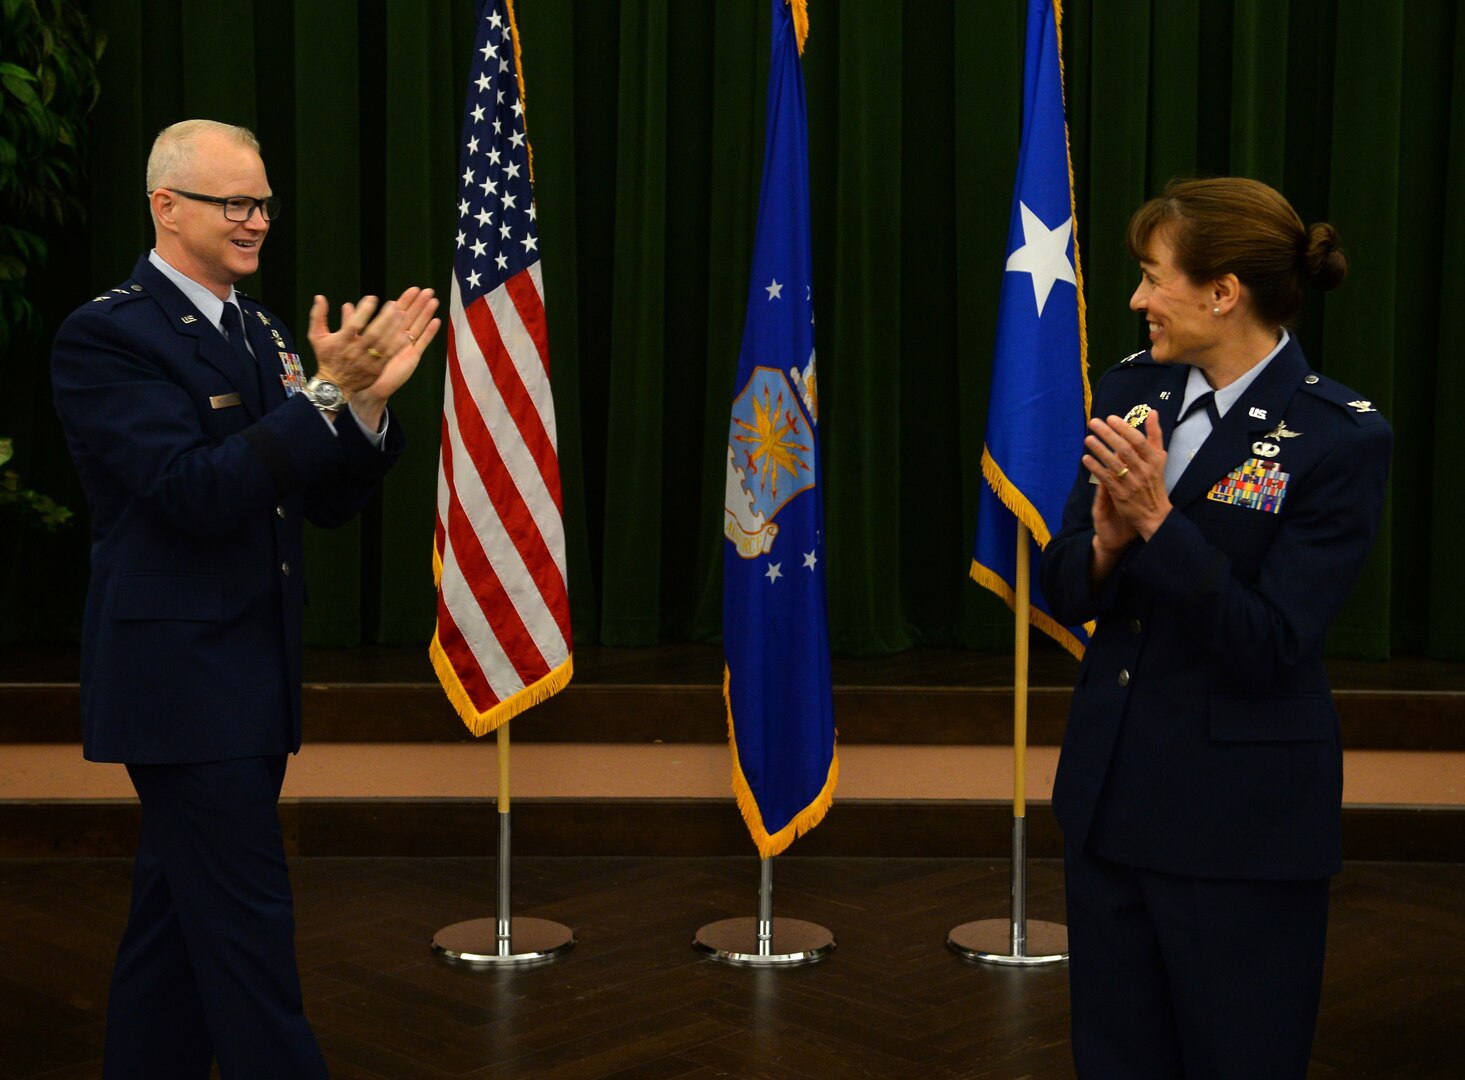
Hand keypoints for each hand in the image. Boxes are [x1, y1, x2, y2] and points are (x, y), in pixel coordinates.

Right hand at [306, 294, 406, 392]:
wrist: (334, 385)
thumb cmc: (326, 357)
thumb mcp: (317, 336)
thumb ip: (318, 316)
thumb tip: (319, 296)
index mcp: (342, 341)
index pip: (354, 324)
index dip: (364, 310)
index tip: (372, 298)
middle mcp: (355, 351)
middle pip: (373, 333)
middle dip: (384, 318)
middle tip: (394, 304)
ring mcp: (367, 361)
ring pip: (383, 344)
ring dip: (394, 329)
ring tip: (402, 314)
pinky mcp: (376, 369)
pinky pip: (389, 356)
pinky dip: (398, 345)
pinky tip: (405, 334)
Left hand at [350, 287, 442, 430]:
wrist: (364, 385)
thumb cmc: (357, 364)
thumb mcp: (350, 339)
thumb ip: (351, 322)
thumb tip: (346, 305)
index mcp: (385, 332)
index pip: (397, 312)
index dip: (405, 300)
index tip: (413, 289)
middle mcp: (397, 338)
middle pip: (411, 317)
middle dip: (419, 303)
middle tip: (428, 290)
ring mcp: (406, 347)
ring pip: (418, 326)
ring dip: (426, 314)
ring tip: (434, 301)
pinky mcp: (411, 357)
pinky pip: (422, 342)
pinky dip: (429, 332)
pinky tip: (436, 321)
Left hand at [1082, 410, 1170, 539]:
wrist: (1155, 514)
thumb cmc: (1155, 482)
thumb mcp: (1159, 458)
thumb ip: (1155, 435)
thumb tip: (1152, 412)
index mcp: (1154, 460)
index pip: (1139, 441)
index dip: (1124, 428)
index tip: (1111, 418)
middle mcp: (1143, 470)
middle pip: (1124, 450)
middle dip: (1108, 434)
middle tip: (1093, 422)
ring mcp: (1131, 483)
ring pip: (1114, 463)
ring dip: (1099, 449)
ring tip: (1088, 438)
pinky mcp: (1120, 494)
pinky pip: (1106, 478)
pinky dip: (1095, 468)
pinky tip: (1085, 458)